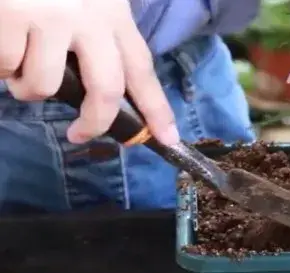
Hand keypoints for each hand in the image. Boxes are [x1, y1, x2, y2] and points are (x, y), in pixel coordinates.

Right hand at [0, 0, 178, 144]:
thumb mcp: (91, 1)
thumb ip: (100, 37)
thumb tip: (106, 93)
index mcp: (113, 14)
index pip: (142, 69)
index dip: (158, 108)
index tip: (170, 139)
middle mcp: (89, 18)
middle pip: (105, 90)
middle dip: (94, 122)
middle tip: (80, 134)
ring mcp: (49, 17)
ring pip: (42, 85)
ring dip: (25, 85)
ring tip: (19, 60)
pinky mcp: (11, 16)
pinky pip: (4, 66)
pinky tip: (3, 37)